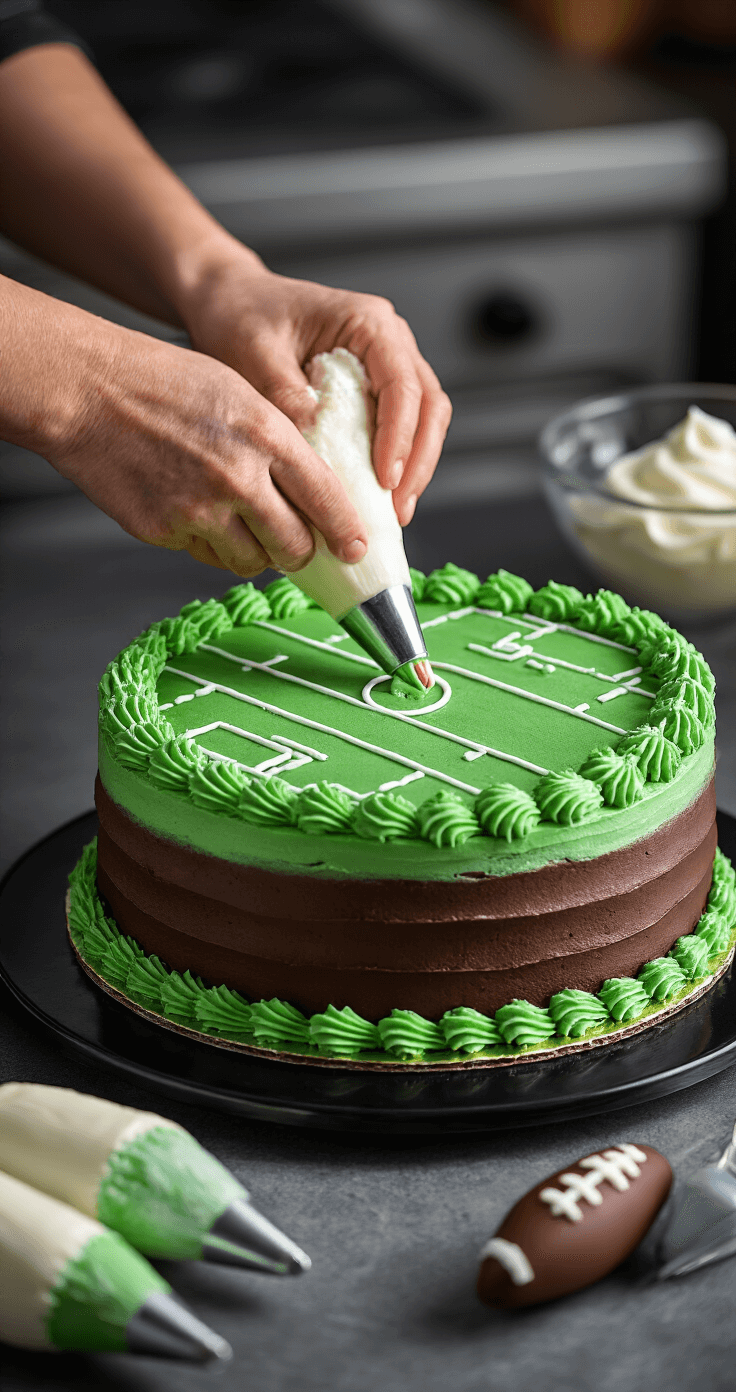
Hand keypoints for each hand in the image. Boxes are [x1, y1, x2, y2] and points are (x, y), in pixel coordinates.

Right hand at [0, 279, 366, 577]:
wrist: (86, 391)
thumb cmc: (161, 383)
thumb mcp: (238, 392)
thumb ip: (277, 442)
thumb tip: (307, 490)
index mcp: (265, 435)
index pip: (326, 498)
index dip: (346, 531)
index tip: (356, 547)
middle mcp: (238, 477)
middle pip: (294, 545)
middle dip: (302, 552)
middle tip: (299, 547)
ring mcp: (199, 509)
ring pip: (252, 562)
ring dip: (257, 555)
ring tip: (246, 531)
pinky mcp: (164, 531)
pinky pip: (205, 557)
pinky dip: (211, 546)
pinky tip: (199, 517)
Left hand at [180, 258, 452, 524]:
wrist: (232, 303)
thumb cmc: (243, 317)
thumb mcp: (256, 354)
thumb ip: (286, 394)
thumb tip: (315, 436)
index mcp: (368, 321)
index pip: (402, 383)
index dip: (399, 435)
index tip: (385, 479)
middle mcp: (389, 340)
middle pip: (429, 404)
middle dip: (418, 460)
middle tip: (398, 508)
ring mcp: (387, 363)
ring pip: (426, 418)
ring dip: (416, 466)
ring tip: (395, 511)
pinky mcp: (376, 386)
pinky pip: (404, 426)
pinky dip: (399, 461)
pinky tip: (382, 496)